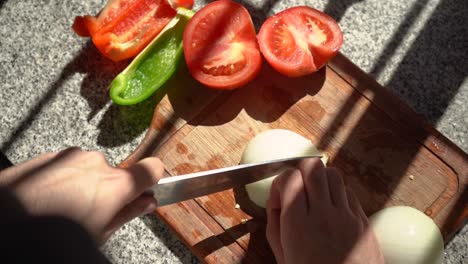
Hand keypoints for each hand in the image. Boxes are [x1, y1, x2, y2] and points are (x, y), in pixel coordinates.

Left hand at [0, 147, 163, 242]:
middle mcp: (97, 163)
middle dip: (108, 190)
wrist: (6, 220)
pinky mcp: (50, 156)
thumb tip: (147, 203)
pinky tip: (47, 199)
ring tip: (62, 206)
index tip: (147, 189)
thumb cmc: (53, 235)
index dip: (153, 179)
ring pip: (90, 169)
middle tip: (90, 212)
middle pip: (116, 174)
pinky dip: (64, 179)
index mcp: (115, 184)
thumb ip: (128, 213)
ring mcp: (72, 156)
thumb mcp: (99, 232)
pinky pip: (68, 166)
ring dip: (84, 183)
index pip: (152, 168)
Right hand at [266, 158, 383, 263]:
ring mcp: (348, 217)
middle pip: (313, 167)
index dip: (281, 182)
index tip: (280, 197)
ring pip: (334, 175)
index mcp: (299, 224)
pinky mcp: (364, 221)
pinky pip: (349, 193)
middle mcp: (324, 214)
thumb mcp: (283, 257)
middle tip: (298, 189)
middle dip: (301, 172)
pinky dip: (338, 195)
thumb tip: (277, 200)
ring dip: (321, 180)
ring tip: (316, 198)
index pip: (290, 177)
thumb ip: (275, 224)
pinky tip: (332, 211)